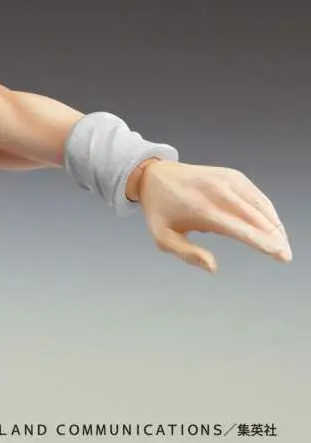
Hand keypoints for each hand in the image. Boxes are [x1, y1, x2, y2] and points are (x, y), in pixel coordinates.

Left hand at [134, 160, 291, 271]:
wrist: (155, 175)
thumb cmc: (161, 210)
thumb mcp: (163, 237)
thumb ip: (188, 254)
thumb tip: (213, 267)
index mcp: (201, 209)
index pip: (240, 228)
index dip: (263, 242)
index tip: (280, 255)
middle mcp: (218, 192)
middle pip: (256, 218)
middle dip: (275, 237)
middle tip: (285, 255)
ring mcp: (227, 180)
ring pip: (261, 206)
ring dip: (275, 225)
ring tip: (281, 244)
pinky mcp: (233, 175)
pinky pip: (257, 196)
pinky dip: (268, 211)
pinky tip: (272, 225)